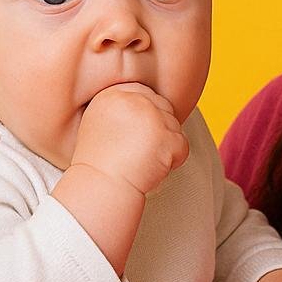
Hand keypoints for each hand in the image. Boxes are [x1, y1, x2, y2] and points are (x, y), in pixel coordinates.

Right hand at [70, 83, 188, 197]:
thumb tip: (153, 104)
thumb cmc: (99, 163)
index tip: (135, 136)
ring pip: (175, 127)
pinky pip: (182, 145)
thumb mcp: (100, 122)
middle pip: (164, 107)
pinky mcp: (166, 137)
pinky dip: (173, 160)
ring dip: (165, 146)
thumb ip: (123, 107)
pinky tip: (152, 168)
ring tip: (142, 160)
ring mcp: (152, 117)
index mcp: (114, 94)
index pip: (145, 94)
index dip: (147, 117)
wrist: (101, 187)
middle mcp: (134, 100)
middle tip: (139, 151)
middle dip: (158, 130)